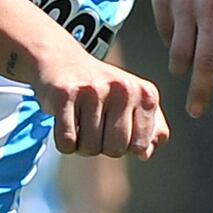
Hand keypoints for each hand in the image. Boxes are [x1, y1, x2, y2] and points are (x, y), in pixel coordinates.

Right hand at [31, 44, 168, 159]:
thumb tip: (145, 153)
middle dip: (101, 147)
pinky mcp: (65, 93)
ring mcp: (94, 90)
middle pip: (115, 150)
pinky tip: (64, 122)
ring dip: (80, 145)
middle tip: (92, 127)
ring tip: (78, 122)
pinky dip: (62, 142)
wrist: (61, 59)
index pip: (139, 147)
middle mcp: (123, 88)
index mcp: (146, 94)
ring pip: (90, 147)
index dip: (123, 146)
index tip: (113, 129)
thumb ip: (151, 128)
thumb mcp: (134, 103)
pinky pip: (67, 141)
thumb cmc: (102, 89)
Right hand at [157, 0, 212, 118]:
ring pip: (180, 55)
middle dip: (202, 94)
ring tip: (185, 70)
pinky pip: (166, 35)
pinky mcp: (162, 0)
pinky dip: (172, 42)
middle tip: (197, 111)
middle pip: (207, 64)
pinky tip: (178, 29)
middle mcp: (212, 9)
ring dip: (183, 69)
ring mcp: (184, 4)